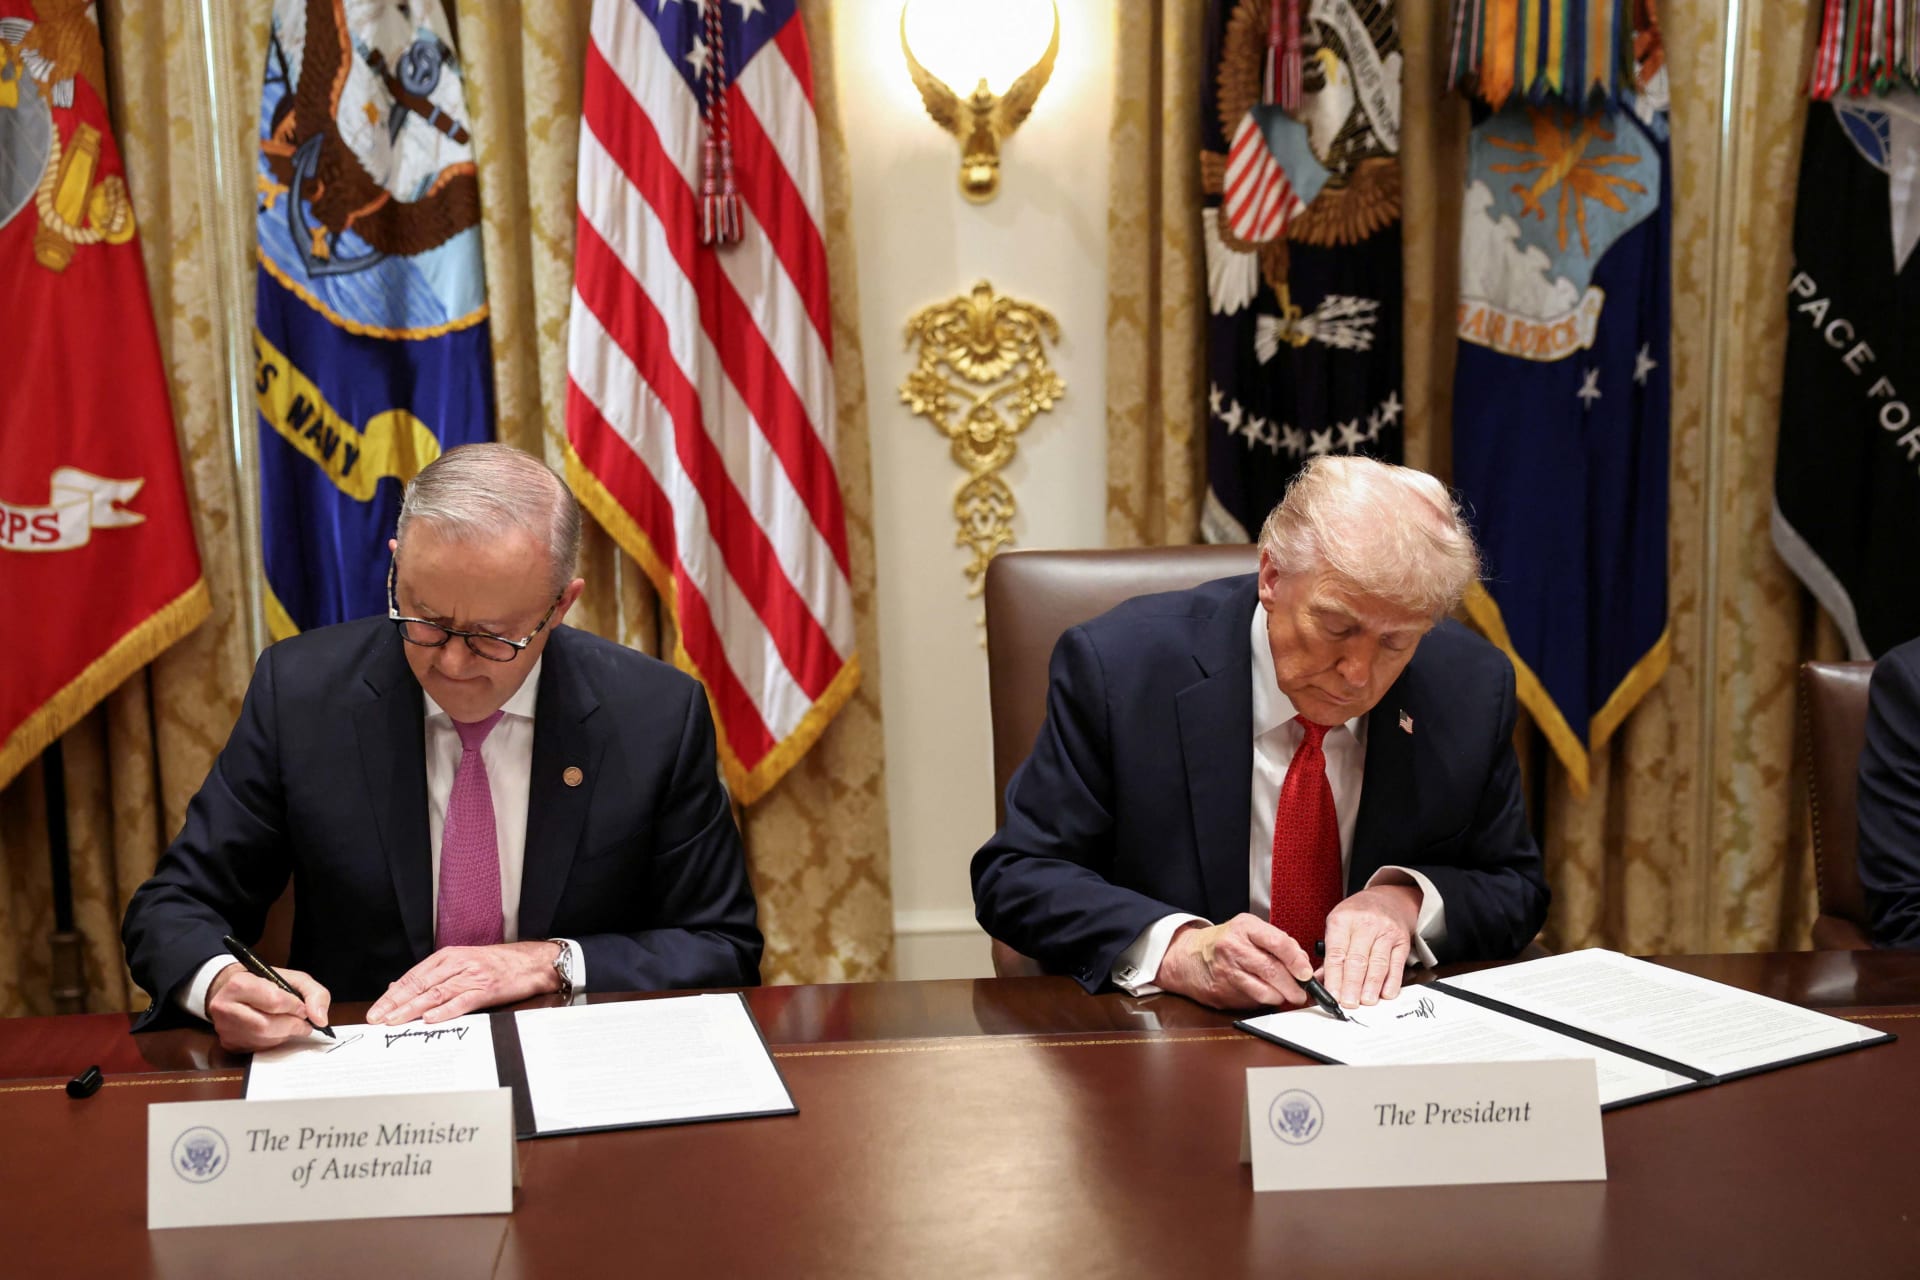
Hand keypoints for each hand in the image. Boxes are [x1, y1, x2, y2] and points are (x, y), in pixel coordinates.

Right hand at [206, 962, 331, 1052]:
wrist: (234, 991)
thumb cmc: (265, 983)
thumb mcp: (293, 978)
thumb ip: (314, 993)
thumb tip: (320, 1019)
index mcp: (238, 984)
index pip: (273, 1000)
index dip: (295, 1006)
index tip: (303, 1007)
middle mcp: (225, 1007)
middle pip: (267, 1025)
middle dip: (292, 1024)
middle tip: (304, 1022)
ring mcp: (224, 1028)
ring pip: (263, 1039)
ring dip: (285, 1034)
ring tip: (293, 1025)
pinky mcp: (228, 1043)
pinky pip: (258, 1048)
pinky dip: (274, 1042)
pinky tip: (277, 1032)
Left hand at [365, 942, 562, 1024]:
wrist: (533, 961)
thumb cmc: (498, 964)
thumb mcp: (462, 964)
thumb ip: (432, 976)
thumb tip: (398, 988)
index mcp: (448, 956)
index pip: (412, 977)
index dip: (392, 995)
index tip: (376, 1010)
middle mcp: (457, 964)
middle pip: (419, 985)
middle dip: (395, 1003)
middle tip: (377, 1019)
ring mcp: (472, 976)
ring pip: (435, 993)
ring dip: (412, 1008)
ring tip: (394, 1021)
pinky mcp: (487, 989)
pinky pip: (462, 1001)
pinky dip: (445, 1010)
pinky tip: (430, 1018)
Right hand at [1153, 914, 1314, 1009]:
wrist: (1189, 957)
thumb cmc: (1225, 942)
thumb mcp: (1249, 930)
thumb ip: (1277, 942)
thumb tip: (1302, 963)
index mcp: (1244, 928)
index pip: (1278, 943)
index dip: (1297, 961)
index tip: (1306, 973)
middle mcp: (1233, 948)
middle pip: (1272, 970)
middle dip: (1293, 986)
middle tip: (1302, 992)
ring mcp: (1226, 971)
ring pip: (1263, 991)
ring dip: (1281, 997)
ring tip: (1286, 996)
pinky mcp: (1222, 991)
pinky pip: (1251, 1001)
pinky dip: (1263, 1001)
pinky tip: (1264, 995)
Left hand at [1322, 884, 1420, 1006]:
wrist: (1388, 899)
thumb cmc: (1357, 916)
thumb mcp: (1338, 925)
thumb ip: (1330, 955)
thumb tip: (1319, 982)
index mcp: (1343, 920)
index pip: (1337, 953)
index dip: (1334, 977)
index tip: (1332, 995)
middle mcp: (1365, 924)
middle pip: (1358, 960)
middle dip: (1352, 985)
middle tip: (1348, 1004)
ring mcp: (1386, 932)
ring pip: (1378, 963)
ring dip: (1371, 986)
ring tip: (1366, 1002)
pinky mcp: (1402, 941)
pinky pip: (1396, 964)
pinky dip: (1392, 982)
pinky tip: (1386, 994)